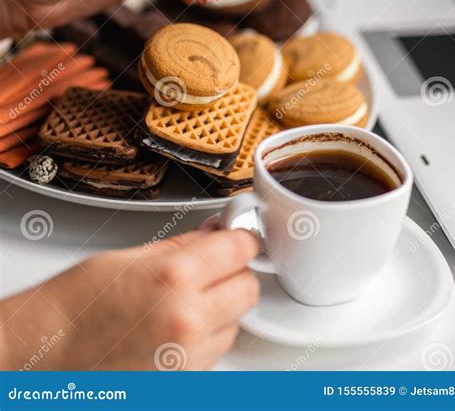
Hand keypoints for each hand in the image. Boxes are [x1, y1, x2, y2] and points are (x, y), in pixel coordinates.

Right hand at [1, 229, 258, 370]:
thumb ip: (182, 245)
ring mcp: (187, 357)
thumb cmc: (74, 305)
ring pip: (236, 322)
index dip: (240, 237)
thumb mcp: (129, 256)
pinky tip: (177, 324)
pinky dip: (207, 336)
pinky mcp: (183, 382)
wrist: (44, 355)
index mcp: (175, 278)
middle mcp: (188, 320)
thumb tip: (215, 233)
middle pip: (248, 287)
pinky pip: (216, 351)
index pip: (240, 249)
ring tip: (185, 298)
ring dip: (222, 307)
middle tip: (214, 263)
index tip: (237, 233)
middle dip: (235, 271)